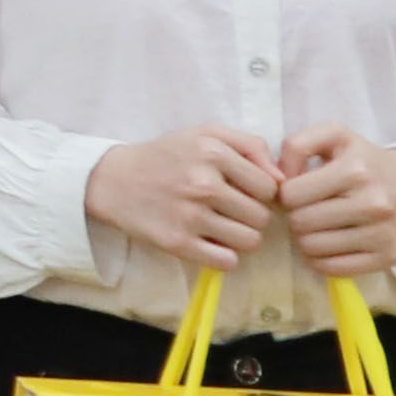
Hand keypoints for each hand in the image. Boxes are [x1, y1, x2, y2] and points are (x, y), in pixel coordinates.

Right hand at [82, 126, 281, 274]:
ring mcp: (189, 216)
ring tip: (223, 226)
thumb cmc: (167, 156)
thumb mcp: (206, 134)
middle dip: (251, 215)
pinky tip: (211, 243)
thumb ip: (250, 145)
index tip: (242, 191)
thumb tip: (282, 178)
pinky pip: (227, 262)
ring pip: (250, 241)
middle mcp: (202, 184)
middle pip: (262, 216)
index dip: (260, 191)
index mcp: (212, 153)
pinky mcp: (176, 243)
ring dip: (241, 237)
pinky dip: (225, 257)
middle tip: (230, 210)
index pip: (269, 186)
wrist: (113, 180)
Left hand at [274, 129, 395, 281]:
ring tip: (318, 225)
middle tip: (308, 209)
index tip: (299, 190)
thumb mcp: (334, 135)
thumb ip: (297, 145)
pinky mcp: (387, 257)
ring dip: (306, 238)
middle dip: (296, 216)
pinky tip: (328, 243)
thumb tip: (278, 178)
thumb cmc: (366, 160)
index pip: (291, 195)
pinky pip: (332, 269)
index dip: (287, 193)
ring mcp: (382, 234)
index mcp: (355, 169)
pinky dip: (321, 259)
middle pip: (300, 223)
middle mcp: (373, 203)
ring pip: (312, 248)